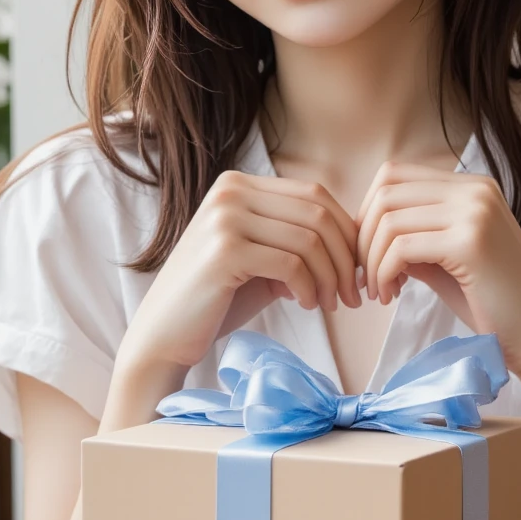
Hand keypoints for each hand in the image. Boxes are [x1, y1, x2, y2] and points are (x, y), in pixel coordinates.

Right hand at [117, 171, 360, 375]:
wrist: (164, 334)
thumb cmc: (218, 298)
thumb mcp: (263, 258)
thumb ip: (300, 241)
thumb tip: (356, 242)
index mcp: (239, 184)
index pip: (315, 193)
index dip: (346, 231)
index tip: (356, 269)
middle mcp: (230, 191)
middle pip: (317, 213)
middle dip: (346, 257)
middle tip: (353, 294)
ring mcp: (224, 218)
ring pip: (309, 240)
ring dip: (330, 277)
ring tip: (330, 304)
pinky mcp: (224, 251)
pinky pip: (291, 265)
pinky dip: (309, 288)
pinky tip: (306, 305)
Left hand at [356, 162, 520, 381]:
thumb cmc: (495, 305)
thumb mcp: (446, 261)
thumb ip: (413, 239)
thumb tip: (366, 232)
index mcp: (473, 187)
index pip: (395, 174)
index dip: (367, 212)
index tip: (368, 253)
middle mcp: (476, 190)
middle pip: (386, 191)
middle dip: (363, 236)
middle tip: (365, 276)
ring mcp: (475, 212)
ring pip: (389, 220)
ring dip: (371, 260)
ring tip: (380, 291)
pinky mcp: (471, 242)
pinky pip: (401, 248)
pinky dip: (384, 273)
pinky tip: (391, 296)